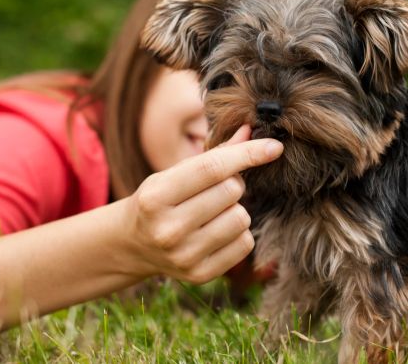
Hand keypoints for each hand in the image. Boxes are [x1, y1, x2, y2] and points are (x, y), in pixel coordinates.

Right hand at [122, 125, 282, 283]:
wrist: (133, 245)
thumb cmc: (159, 200)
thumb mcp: (174, 173)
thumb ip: (214, 154)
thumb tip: (251, 132)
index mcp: (155, 197)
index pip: (211, 169)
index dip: (247, 154)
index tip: (274, 146)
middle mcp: (167, 229)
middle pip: (231, 192)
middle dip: (233, 183)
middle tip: (217, 188)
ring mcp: (184, 256)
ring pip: (241, 218)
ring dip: (236, 209)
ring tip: (215, 212)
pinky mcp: (200, 274)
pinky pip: (245, 243)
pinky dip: (239, 233)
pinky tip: (217, 231)